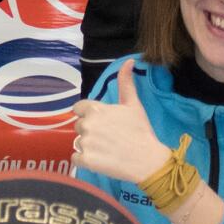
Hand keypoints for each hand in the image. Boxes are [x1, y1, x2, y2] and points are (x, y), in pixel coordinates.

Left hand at [70, 61, 172, 183]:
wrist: (147, 159)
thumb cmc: (141, 131)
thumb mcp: (134, 104)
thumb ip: (126, 83)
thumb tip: (128, 61)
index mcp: (95, 109)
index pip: (78, 108)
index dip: (88, 115)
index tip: (101, 123)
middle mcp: (87, 124)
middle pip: (79, 126)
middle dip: (90, 131)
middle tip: (108, 138)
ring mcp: (85, 143)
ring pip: (78, 143)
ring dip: (88, 147)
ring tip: (107, 150)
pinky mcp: (85, 161)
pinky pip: (76, 159)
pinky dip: (85, 161)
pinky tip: (100, 160)